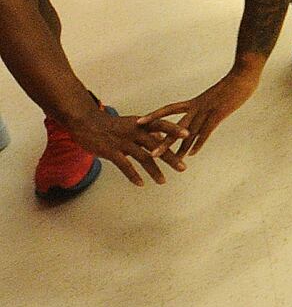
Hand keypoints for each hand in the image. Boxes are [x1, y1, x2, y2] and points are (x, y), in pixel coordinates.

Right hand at [66, 106, 188, 185]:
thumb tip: (163, 137)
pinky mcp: (110, 151)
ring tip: (163, 181)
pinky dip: (133, 175)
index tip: (189, 135)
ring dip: (154, 170)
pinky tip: (141, 184)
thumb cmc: (112, 124)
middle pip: (156, 145)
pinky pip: (124, 165)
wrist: (86, 122)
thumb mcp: (132, 124)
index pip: (161, 124)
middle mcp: (134, 131)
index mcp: (141, 123)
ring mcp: (122, 141)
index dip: (174, 129)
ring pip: (142, 157)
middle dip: (170, 157)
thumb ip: (147, 131)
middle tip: (183, 167)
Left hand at [140, 70, 259, 160]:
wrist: (243, 73)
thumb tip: (207, 111)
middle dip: (164, 141)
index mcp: (195, 101)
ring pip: (189, 132)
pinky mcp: (219, 113)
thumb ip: (210, 104)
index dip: (154, 116)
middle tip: (151, 154)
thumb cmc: (233, 82)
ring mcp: (207, 110)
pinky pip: (206, 131)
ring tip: (172, 160)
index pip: (169, 109)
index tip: (139, 123)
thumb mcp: (218, 94)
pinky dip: (199, 143)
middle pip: (175, 126)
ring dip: (181, 147)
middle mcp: (197, 106)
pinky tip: (193, 153)